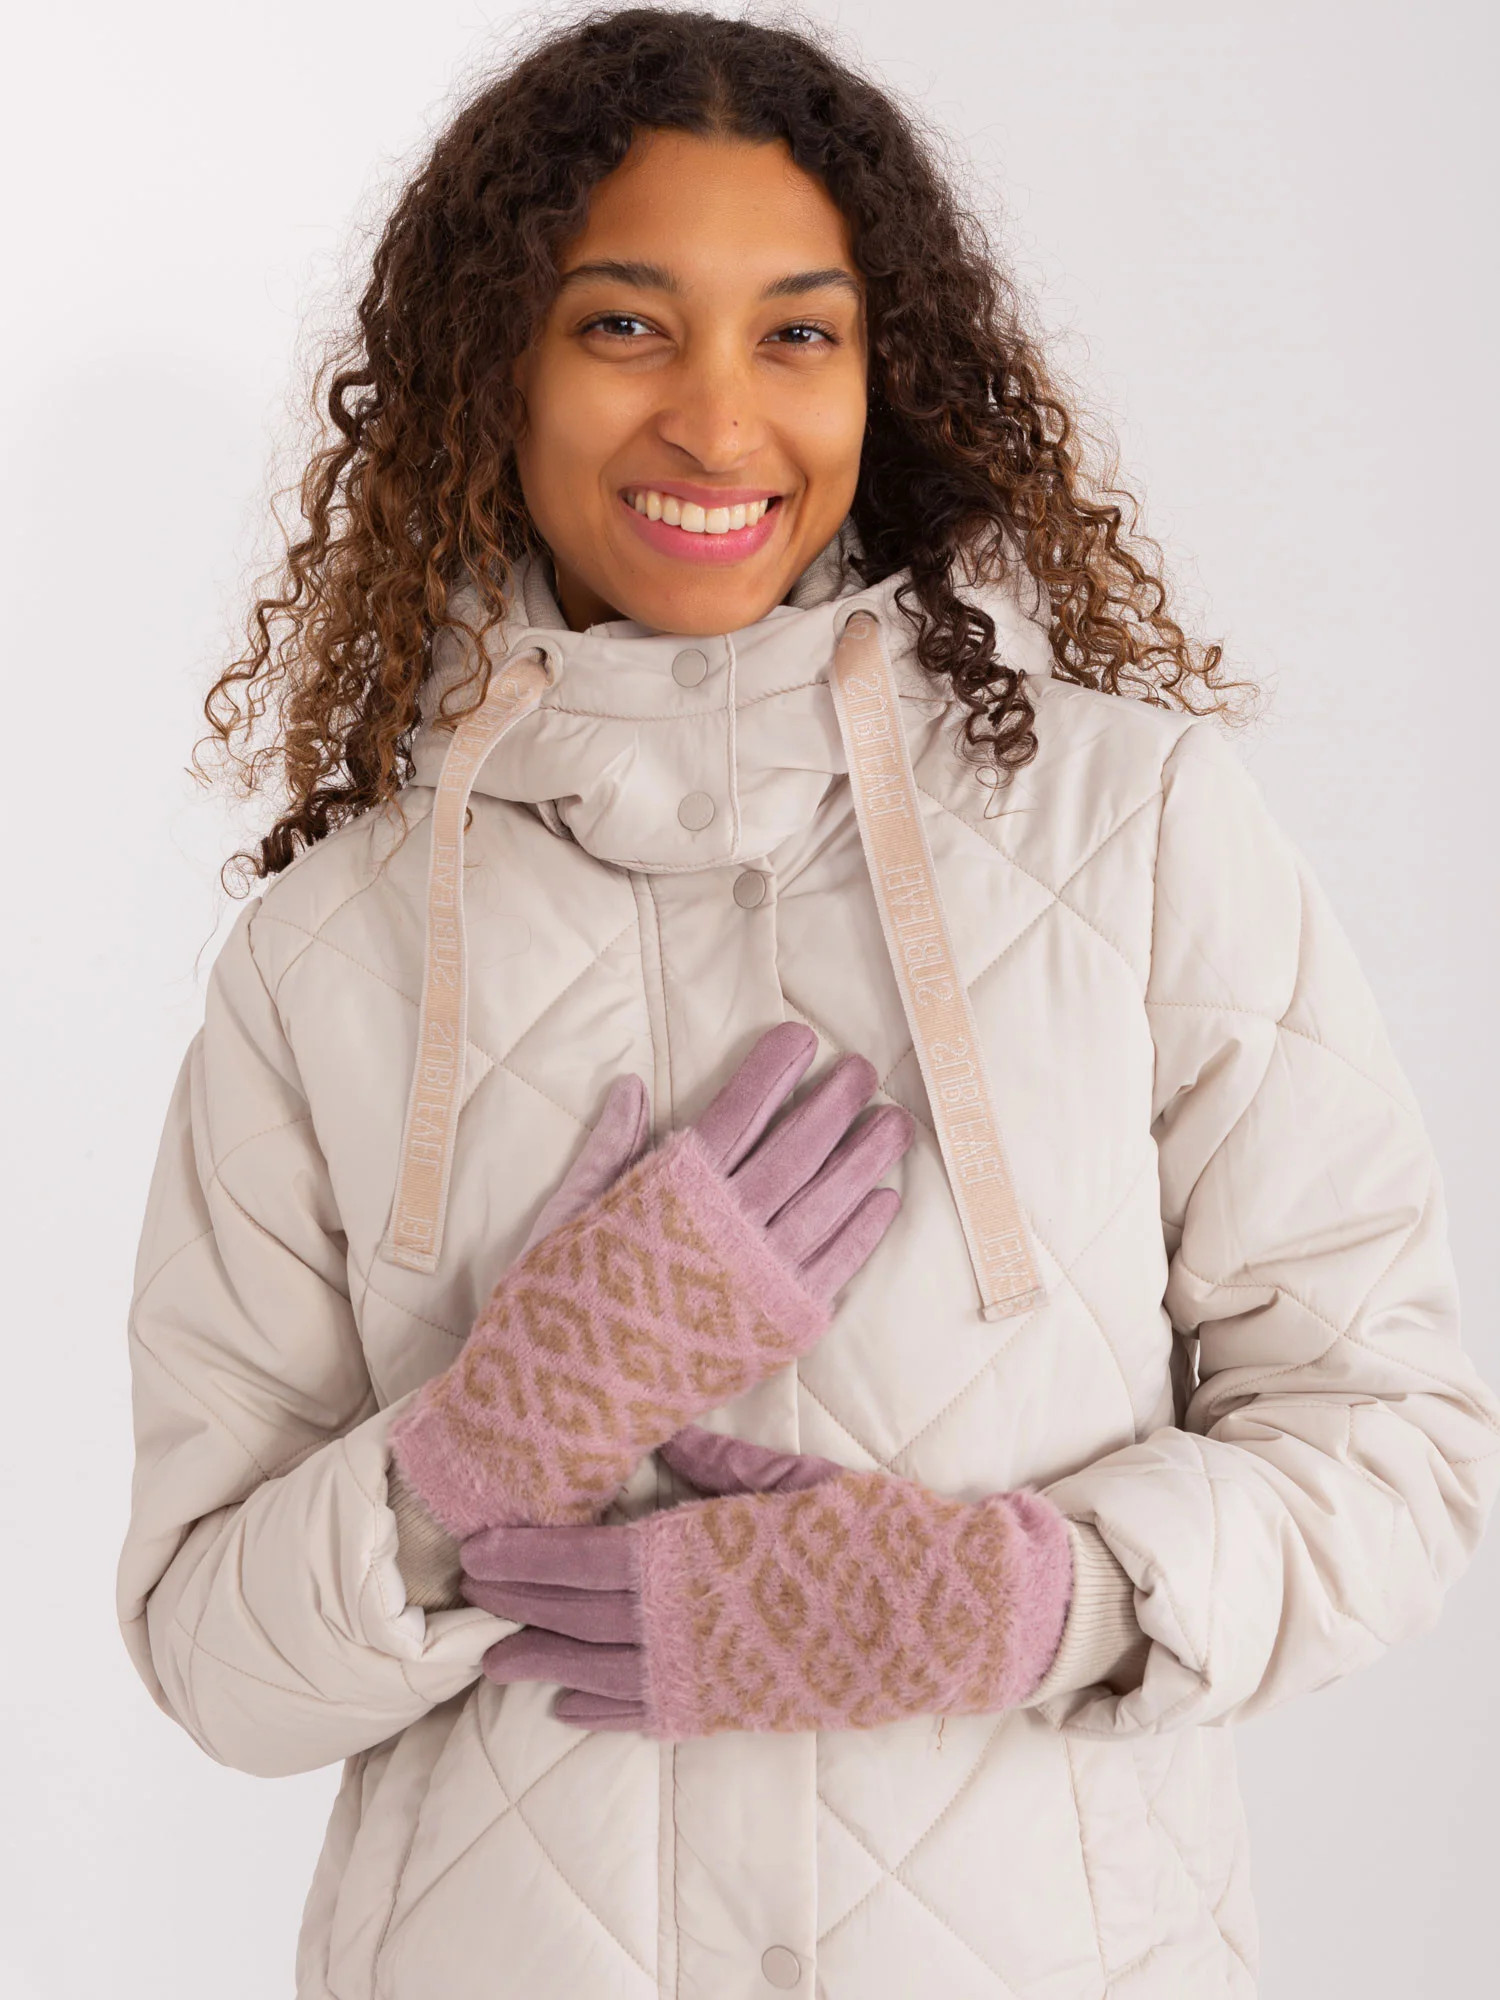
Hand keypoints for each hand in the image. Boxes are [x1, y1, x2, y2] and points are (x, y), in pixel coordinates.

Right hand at [389, 1022, 914, 1537]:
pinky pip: (835, 1269)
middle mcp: (724, 1228)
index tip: (802, 1038)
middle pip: (796, 1149)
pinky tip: (884, 1200)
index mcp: (670, 1191)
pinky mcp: (778, 1330)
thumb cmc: (548, 1308)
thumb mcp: (564, 1215)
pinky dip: (863, 1232)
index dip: (774, 1071)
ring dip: (866, 1159)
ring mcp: (759, 1280)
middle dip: (832, 1104)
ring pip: (828, 1202)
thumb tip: (633, 1085)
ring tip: (893, 1122)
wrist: (559, 1410)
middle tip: (861, 1070)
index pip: (739, 1112)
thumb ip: (609, 1151)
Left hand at [461, 1430, 1075, 1737]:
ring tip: (492, 1659)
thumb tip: (656, 1435)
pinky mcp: (729, 1710)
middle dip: (514, 1602)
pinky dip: (599, 1711)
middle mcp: (679, 1617)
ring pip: (594, 1670)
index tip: (478, 1547)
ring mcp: (702, 1671)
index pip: (577, 1555)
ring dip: (537, 1662)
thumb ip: (712, 1462)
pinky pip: (645, 1714)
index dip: (522, 1553)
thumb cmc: (871, 1530)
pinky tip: (566, 1708)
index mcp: (689, 1550)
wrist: (941, 1616)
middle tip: (466, 1593)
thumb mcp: (789, 1476)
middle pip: (571, 1613)